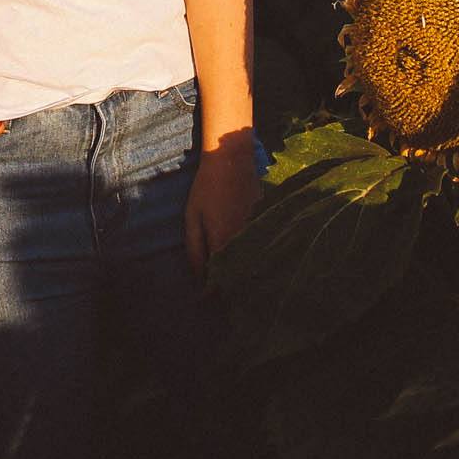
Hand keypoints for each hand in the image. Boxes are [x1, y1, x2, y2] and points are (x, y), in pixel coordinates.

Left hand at [184, 124, 266, 281]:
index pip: (221, 281)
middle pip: (239, 274)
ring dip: (243, 270)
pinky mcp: (266, 222)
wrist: (232, 159)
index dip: (214, 293)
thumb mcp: (192, 217)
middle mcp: (244, 241)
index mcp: (224, 243)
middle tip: (221, 292)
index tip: (207, 298)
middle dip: (230, 286)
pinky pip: (259, 246)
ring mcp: (258, 231)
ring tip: (235, 276)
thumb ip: (195, 250)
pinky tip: (248, 254)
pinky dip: (253, 254)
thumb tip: (198, 280)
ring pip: (251, 261)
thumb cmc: (206, 188)